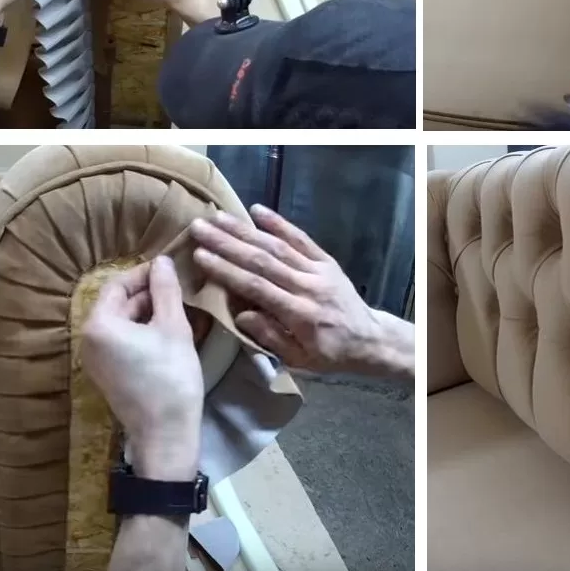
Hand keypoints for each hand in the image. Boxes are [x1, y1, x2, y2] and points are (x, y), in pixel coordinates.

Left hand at [81, 257, 202, 480]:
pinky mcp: (107, 374)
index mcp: (99, 325)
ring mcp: (95, 360)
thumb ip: (166, 289)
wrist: (165, 433)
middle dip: (148, 293)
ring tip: (179, 309)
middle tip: (181, 289)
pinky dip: (142, 331)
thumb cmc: (170, 376)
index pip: (119, 283)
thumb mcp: (173, 326)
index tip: (172, 268)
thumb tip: (161, 260)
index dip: (146, 273)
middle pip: (118, 303)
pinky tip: (168, 333)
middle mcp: (88, 340)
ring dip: (148, 312)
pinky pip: (122, 341)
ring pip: (122, 323)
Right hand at [191, 205, 413, 377]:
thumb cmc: (329, 354)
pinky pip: (301, 238)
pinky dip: (279, 223)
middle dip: (228, 243)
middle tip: (200, 228)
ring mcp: (318, 270)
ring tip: (219, 218)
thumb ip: (270, 337)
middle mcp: (307, 286)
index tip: (199, 256)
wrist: (370, 339)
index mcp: (299, 313)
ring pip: (278, 246)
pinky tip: (258, 211)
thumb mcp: (299, 359)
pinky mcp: (326, 260)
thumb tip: (240, 315)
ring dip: (246, 230)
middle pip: (263, 260)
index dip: (227, 271)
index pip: (256, 287)